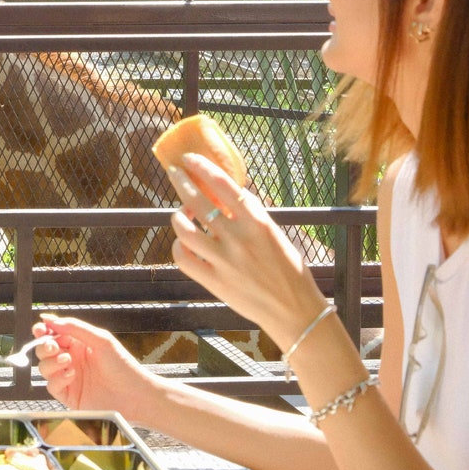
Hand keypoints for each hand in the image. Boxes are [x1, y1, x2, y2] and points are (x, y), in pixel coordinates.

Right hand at [32, 315, 161, 418]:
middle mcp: (71, 359)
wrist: (134, 396)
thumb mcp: (101, 340)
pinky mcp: (69, 396)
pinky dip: (57, 379)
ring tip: (67, 361)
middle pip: (44, 350)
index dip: (43, 331)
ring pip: (44, 367)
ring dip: (51, 362)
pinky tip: (71, 375)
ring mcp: (69, 378)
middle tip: (52, 346)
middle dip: (44, 346)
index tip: (40, 329)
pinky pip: (52, 386)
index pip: (53, 334)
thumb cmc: (123, 366)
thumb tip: (50, 319)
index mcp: (78, 343)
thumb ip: (74, 328)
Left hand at [167, 155, 325, 348]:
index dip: (202, 167)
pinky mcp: (213, 281)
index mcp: (256, 221)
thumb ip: (251, 213)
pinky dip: (178, 246)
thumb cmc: (289, 270)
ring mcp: (223, 260)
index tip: (189, 159)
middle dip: (181, 182)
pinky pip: (183, 258)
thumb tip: (229, 191)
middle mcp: (237, 237)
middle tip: (175, 173)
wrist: (293, 310)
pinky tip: (184, 242)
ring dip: (178, 216)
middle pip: (198, 201)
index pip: (222, 184)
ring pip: (184, 229)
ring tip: (182, 212)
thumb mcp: (274, 232)